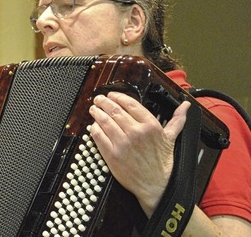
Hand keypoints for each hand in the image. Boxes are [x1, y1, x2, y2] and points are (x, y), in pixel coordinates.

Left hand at [88, 92, 189, 215]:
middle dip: (104, 102)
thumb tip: (186, 105)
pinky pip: (99, 137)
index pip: (130, 104)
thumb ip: (177, 119)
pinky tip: (93, 126)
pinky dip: (94, 129)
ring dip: (97, 113)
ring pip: (105, 122)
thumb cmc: (162, 162)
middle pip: (115, 111)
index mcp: (150, 126)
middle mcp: (136, 132)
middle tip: (98, 99)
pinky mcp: (112, 155)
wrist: (155, 185)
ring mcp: (123, 143)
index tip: (112, 95)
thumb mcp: (171, 138)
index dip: (118, 97)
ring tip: (94, 110)